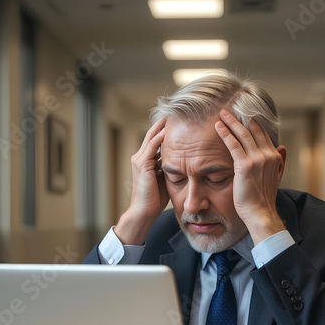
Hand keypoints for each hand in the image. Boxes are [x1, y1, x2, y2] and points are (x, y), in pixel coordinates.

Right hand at [115, 119, 168, 244]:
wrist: (144, 212)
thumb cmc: (156, 199)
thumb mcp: (165, 179)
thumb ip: (170, 168)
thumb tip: (184, 162)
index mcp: (146, 160)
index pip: (156, 140)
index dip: (166, 130)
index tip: (180, 122)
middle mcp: (140, 157)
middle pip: (153, 134)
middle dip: (165, 124)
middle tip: (178, 113)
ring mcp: (140, 160)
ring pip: (152, 137)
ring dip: (163, 127)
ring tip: (175, 116)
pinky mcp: (142, 165)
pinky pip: (152, 147)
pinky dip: (160, 138)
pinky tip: (169, 131)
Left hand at [215, 109, 286, 244]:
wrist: (260, 213)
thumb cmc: (263, 199)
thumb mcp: (276, 177)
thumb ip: (279, 162)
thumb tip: (282, 148)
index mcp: (275, 157)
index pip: (262, 135)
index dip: (252, 124)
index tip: (243, 115)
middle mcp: (268, 155)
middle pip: (253, 130)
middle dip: (241, 118)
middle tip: (229, 109)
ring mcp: (257, 159)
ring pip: (242, 134)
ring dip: (231, 122)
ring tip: (222, 113)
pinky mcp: (245, 165)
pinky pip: (233, 145)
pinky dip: (226, 134)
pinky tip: (218, 126)